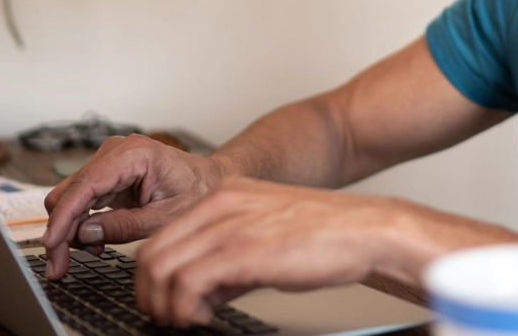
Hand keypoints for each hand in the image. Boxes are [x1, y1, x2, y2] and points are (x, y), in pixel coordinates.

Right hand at [41, 134, 224, 279]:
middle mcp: (115, 152)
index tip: (51, 245)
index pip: (85, 185)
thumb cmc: (196, 193)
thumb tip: (84, 234)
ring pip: (69, 198)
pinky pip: (81, 200)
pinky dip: (82, 224)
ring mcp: (108, 162)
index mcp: (133, 154)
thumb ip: (124, 226)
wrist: (208, 181)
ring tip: (93, 251)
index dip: (63, 217)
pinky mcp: (106, 174)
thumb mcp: (165, 218)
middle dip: (62, 230)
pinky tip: (96, 242)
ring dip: (72, 229)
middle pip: (69, 192)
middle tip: (60, 267)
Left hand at [133, 177, 414, 325]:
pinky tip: (205, 317)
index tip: (166, 302)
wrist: (367, 229)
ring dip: (166, 306)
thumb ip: (230, 257)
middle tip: (170, 318)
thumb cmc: (326, 234)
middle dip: (151, 296)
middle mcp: (219, 205)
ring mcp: (229, 226)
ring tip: (188, 320)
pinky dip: (186, 309)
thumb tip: (203, 291)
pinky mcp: (244, 250)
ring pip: (161, 269)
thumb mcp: (265, 235)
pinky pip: (188, 283)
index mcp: (222, 196)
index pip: (160, 238)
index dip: (154, 279)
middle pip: (150, 255)